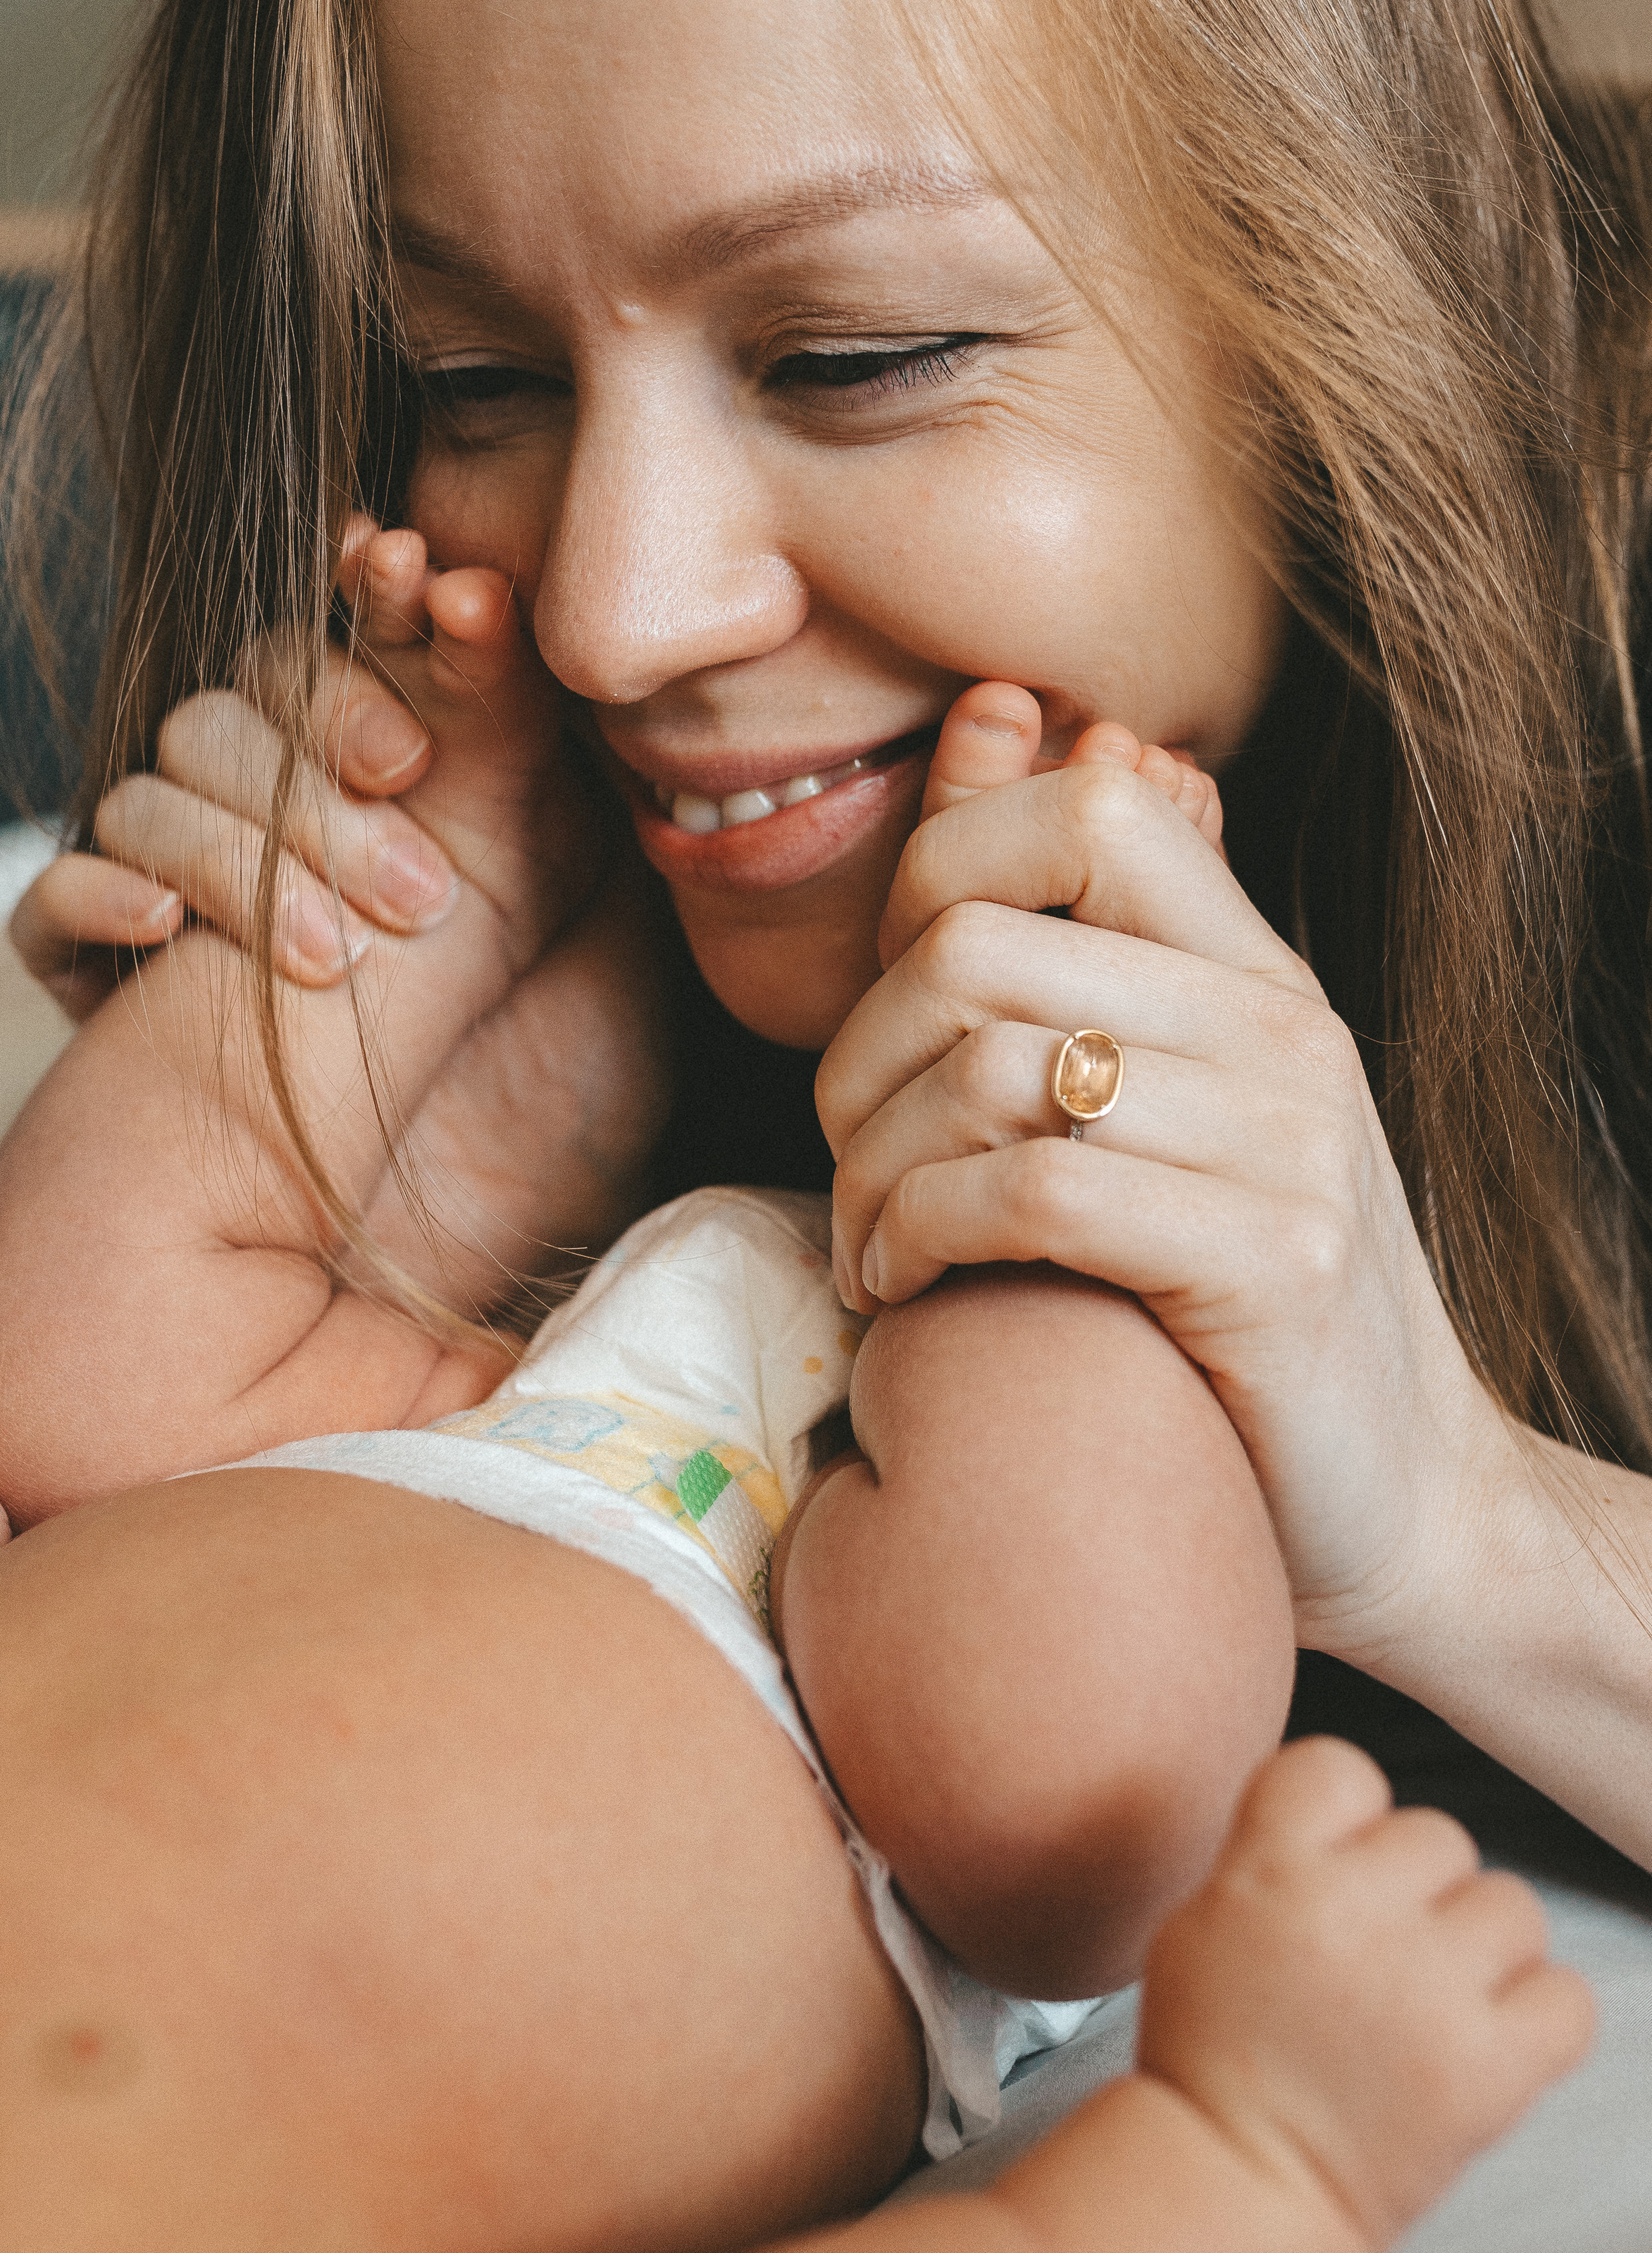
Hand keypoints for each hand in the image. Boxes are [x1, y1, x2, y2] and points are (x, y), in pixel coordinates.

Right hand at [10, 523, 673, 1303]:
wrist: (455, 1285)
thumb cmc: (549, 1126)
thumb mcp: (598, 930)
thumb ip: (537, 763)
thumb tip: (494, 599)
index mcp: (413, 811)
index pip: (363, 656)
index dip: (381, 602)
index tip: (427, 578)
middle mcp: (302, 842)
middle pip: (247, 695)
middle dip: (324, 722)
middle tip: (403, 784)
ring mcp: (207, 915)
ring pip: (156, 778)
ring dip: (245, 833)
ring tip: (338, 949)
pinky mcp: (127, 1003)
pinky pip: (55, 902)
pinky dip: (99, 895)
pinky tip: (168, 934)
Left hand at [815, 683, 1497, 1656]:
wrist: (1408, 1505)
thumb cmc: (1230, 1310)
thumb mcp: (1168, 1115)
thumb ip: (1074, 968)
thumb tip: (976, 747)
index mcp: (1255, 973)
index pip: (1087, 806)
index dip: (940, 874)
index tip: (895, 1001)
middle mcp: (1282, 1032)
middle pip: (978, 949)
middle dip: (856, 1061)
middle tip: (845, 1160)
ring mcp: (1288, 1144)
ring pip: (984, 1072)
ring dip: (870, 1170)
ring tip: (868, 1245)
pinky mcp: (1273, 1264)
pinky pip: (1029, 1193)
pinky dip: (918, 1235)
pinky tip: (899, 1289)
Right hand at [1141, 1737, 1592, 2252]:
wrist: (1243, 2177)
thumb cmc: (1217, 2050)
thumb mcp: (1205, 1910)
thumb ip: (1278, 1847)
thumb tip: (1355, 1815)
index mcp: (1272, 1867)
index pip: (1343, 1767)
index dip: (1349, 1814)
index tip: (1336, 1861)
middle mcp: (1357, 1913)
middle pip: (1438, 1835)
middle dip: (1417, 1888)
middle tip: (1379, 1952)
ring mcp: (1430, 1991)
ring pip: (1512, 1904)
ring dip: (1481, 1944)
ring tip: (1434, 1996)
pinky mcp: (1490, 2069)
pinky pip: (1566, 1995)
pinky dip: (1538, 2013)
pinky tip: (1486, 2035)